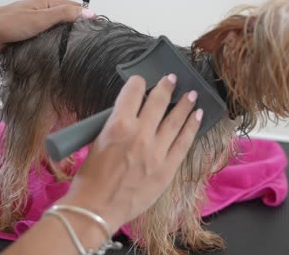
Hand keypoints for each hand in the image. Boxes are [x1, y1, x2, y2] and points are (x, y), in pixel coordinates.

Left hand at [0, 0, 94, 52]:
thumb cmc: (6, 23)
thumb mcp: (40, 18)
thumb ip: (64, 15)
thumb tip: (87, 12)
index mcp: (47, 2)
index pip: (75, 7)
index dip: (87, 17)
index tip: (97, 28)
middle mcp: (43, 11)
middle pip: (69, 19)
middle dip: (78, 29)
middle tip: (88, 41)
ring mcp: (38, 24)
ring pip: (60, 31)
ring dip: (66, 39)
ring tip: (76, 48)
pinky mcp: (33, 35)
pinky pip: (50, 40)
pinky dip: (56, 45)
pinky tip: (59, 52)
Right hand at [58, 74, 202, 231]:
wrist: (96, 209)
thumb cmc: (89, 178)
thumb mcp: (96, 142)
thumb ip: (115, 125)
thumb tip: (130, 116)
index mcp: (118, 124)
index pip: (133, 92)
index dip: (138, 83)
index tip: (141, 82)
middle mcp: (141, 134)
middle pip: (158, 101)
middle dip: (167, 86)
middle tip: (173, 79)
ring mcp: (157, 152)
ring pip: (176, 120)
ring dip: (185, 104)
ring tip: (192, 94)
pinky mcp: (168, 169)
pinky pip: (184, 143)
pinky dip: (192, 127)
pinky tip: (198, 116)